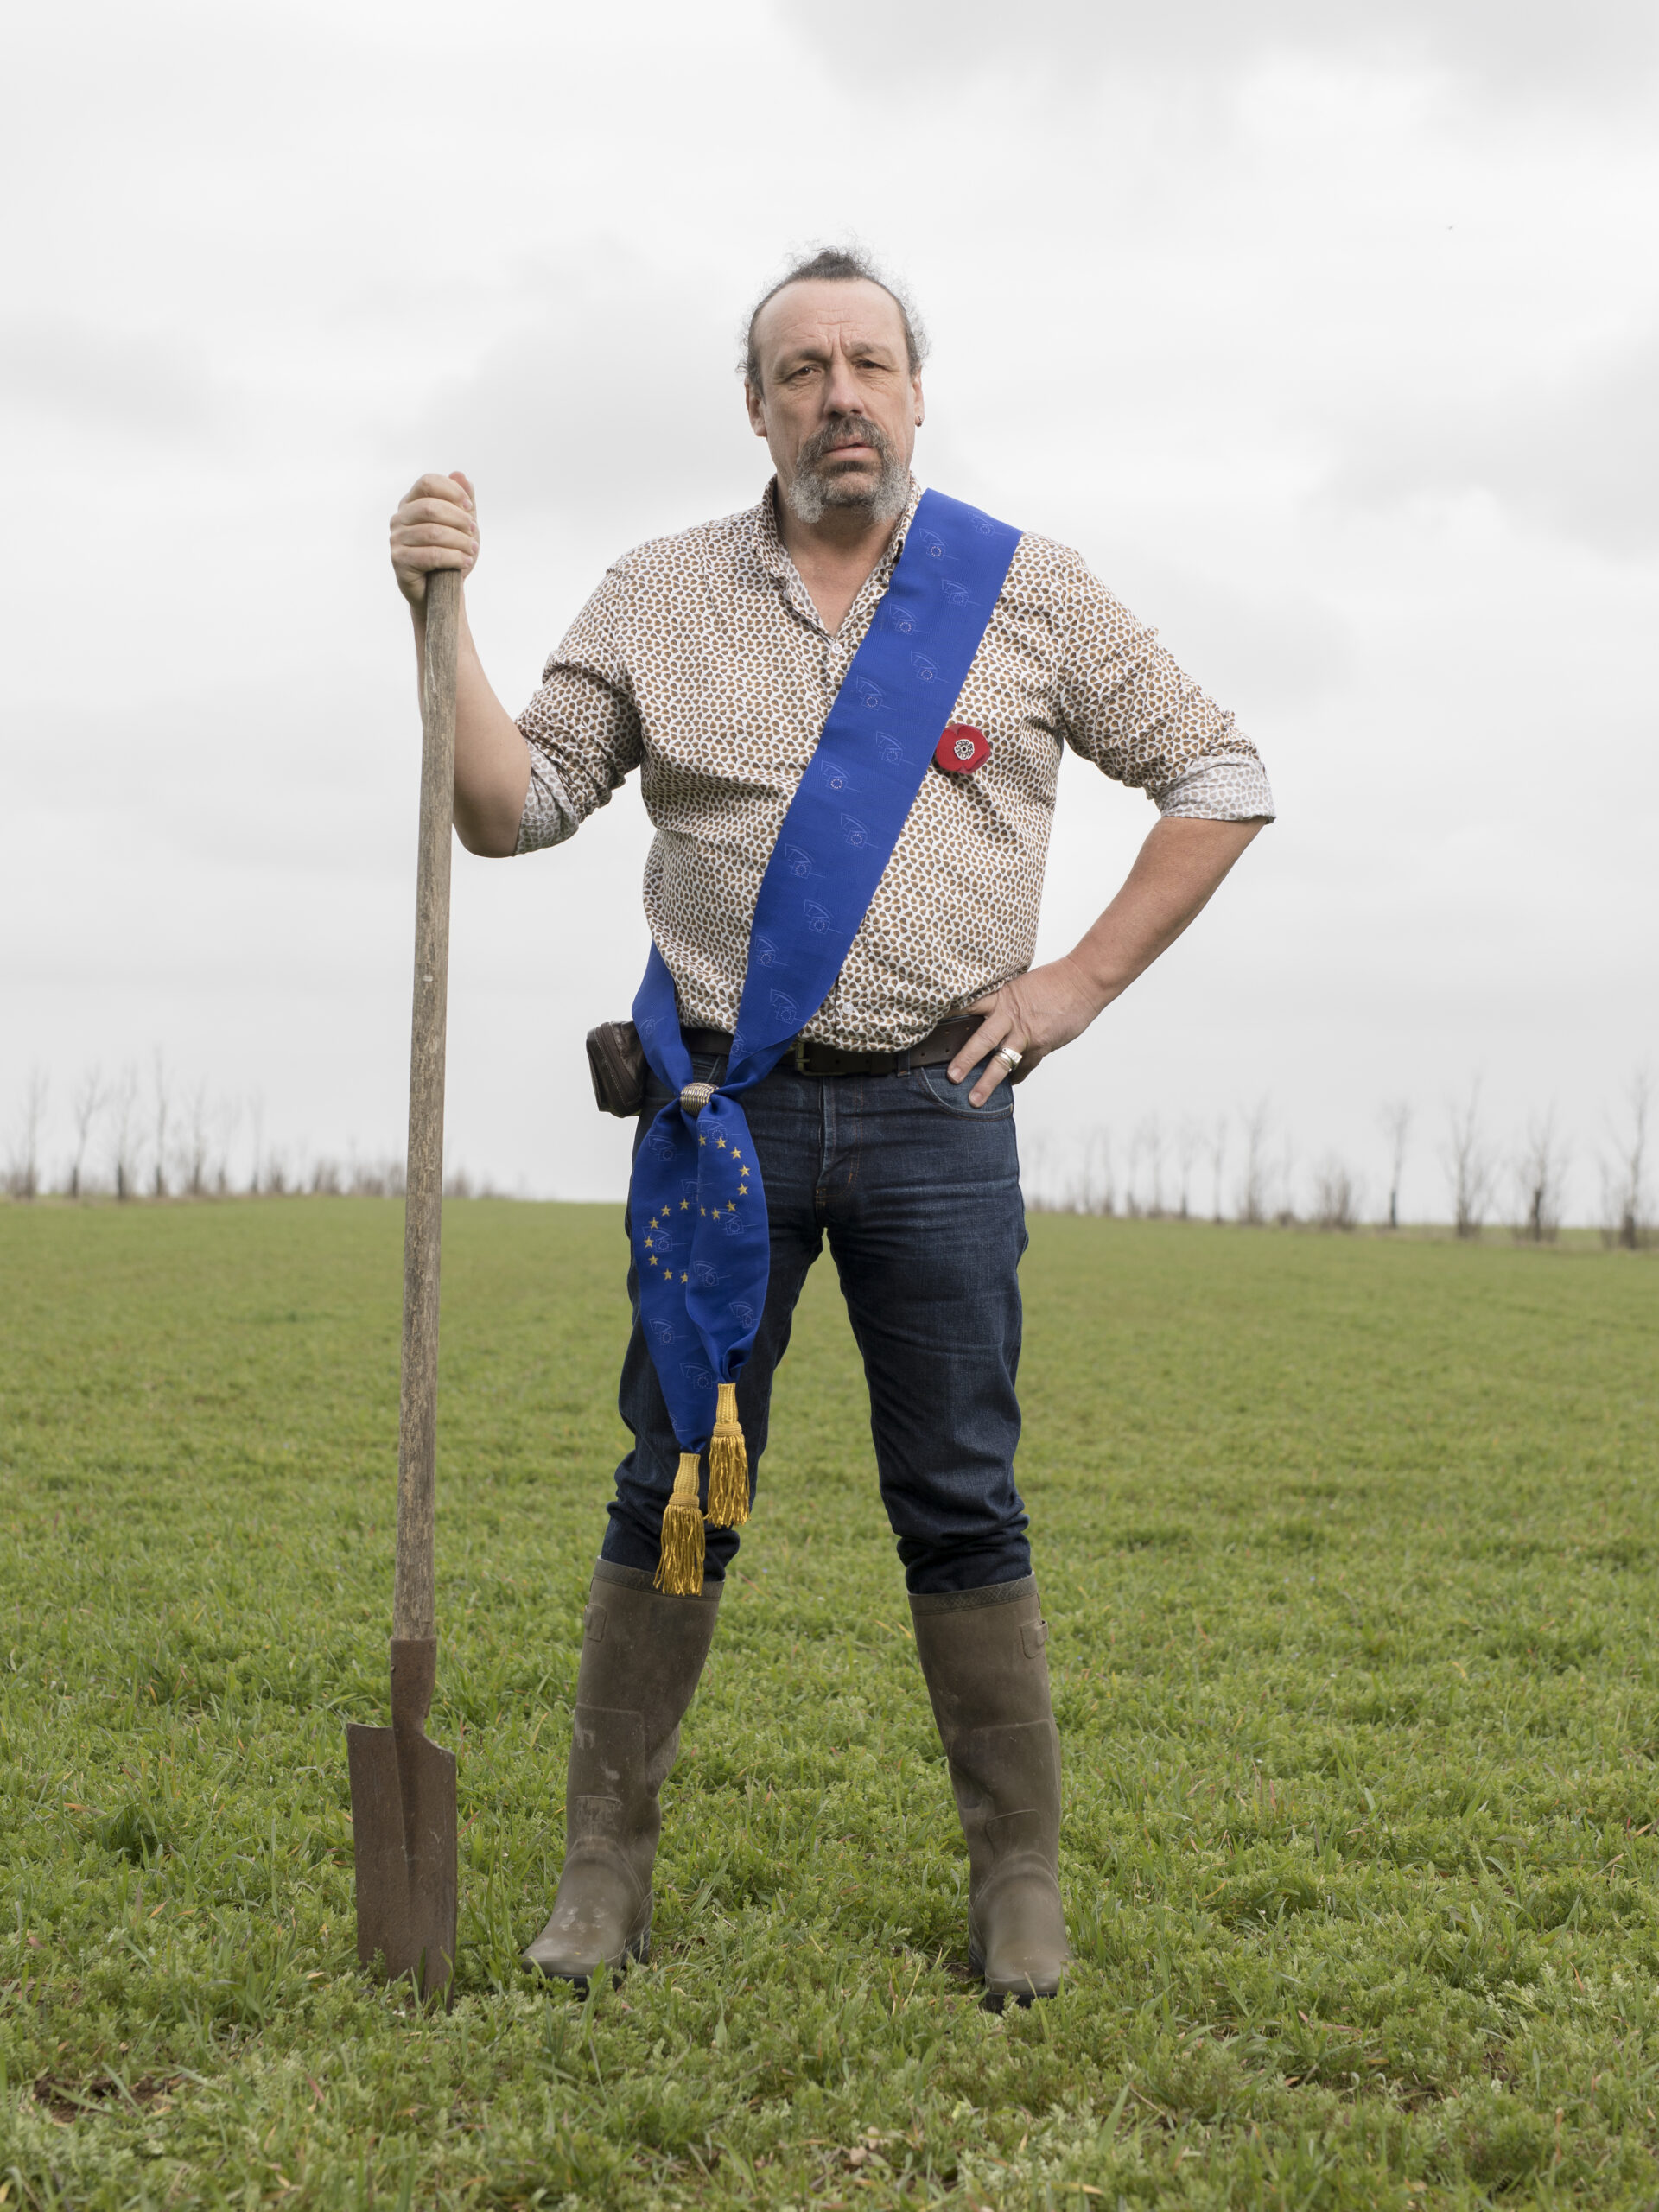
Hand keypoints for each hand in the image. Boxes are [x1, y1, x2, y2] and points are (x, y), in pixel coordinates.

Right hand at [390, 471, 477, 609]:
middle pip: (430, 507)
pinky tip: (465, 562)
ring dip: (459, 541)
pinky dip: (453, 557)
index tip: (470, 508)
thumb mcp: (461, 526)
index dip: (451, 491)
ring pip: (433, 532)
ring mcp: (396, 539)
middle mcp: (399, 518)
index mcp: (411, 503)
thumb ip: (462, 501)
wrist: (441, 591)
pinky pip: (430, 555)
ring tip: (472, 550)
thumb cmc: (450, 555)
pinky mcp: (399, 560)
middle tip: (474, 532)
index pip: (428, 483)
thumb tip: (461, 475)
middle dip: (459, 519)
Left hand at [949, 955, 1104, 1106]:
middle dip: (965, 1059)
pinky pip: (1024, 1066)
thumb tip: (985, 1017)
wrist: (1083, 982)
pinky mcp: (1041, 1045)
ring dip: (988, 1082)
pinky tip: (1009, 1083)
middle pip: (981, 1039)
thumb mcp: (1019, 986)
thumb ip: (1002, 1003)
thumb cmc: (1053, 981)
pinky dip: (1016, 1075)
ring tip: (975, 1099)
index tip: (928, 1029)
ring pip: (1002, 1061)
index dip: (948, 1017)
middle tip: (951, 1076)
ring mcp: (1026, 1033)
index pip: (968, 1006)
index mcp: (1000, 997)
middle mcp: (1009, 1016)